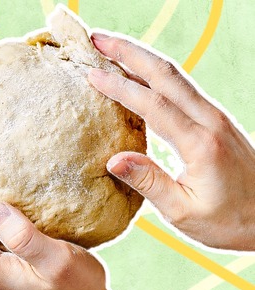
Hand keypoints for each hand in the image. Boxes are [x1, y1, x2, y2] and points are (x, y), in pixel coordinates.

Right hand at [88, 33, 254, 250]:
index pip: (153, 105)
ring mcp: (216, 118)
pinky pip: (182, 87)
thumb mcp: (184, 213)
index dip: (120, 86)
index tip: (90, 73)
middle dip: (130, 52)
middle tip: (96, 38)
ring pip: (176, 76)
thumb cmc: (229, 222)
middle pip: (167, 75)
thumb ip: (149, 183)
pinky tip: (138, 73)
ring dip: (142, 57)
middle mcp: (210, 122)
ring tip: (110, 48)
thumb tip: (114, 160)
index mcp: (200, 144)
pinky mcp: (216, 121)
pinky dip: (156, 73)